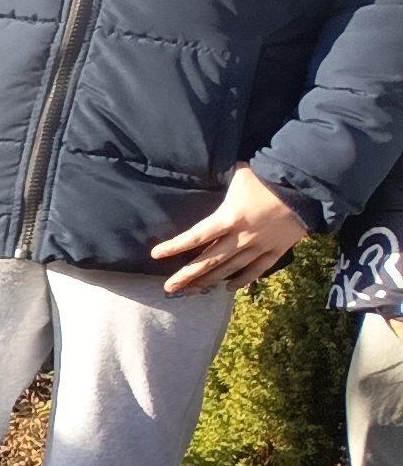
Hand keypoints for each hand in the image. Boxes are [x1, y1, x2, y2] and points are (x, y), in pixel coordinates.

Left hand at [152, 164, 308, 293]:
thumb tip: (207, 174)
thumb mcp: (240, 174)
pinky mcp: (277, 250)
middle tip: (169, 287)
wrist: (308, 186)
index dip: (174, 247)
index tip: (156, 255)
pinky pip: (257, 270)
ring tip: (192, 290)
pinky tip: (228, 288)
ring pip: (230, 269)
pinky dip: (242, 280)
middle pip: (209, 261)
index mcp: (229, 218)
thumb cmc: (270, 176)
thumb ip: (222, 182)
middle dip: (187, 276)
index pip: (195, 237)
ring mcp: (260, 246)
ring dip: (209, 281)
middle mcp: (242, 237)